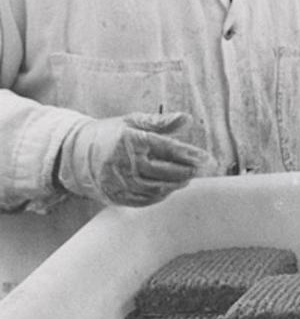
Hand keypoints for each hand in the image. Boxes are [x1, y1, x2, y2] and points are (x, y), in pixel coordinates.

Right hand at [58, 112, 216, 206]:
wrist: (75, 154)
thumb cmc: (111, 134)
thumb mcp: (133, 121)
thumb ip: (161, 122)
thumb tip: (187, 118)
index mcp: (130, 140)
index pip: (166, 148)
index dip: (189, 154)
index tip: (206, 158)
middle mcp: (124, 162)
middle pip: (163, 171)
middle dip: (186, 171)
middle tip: (200, 169)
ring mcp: (117, 181)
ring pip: (155, 188)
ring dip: (175, 185)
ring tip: (187, 179)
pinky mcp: (114, 195)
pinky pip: (143, 200)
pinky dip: (159, 196)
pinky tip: (169, 189)